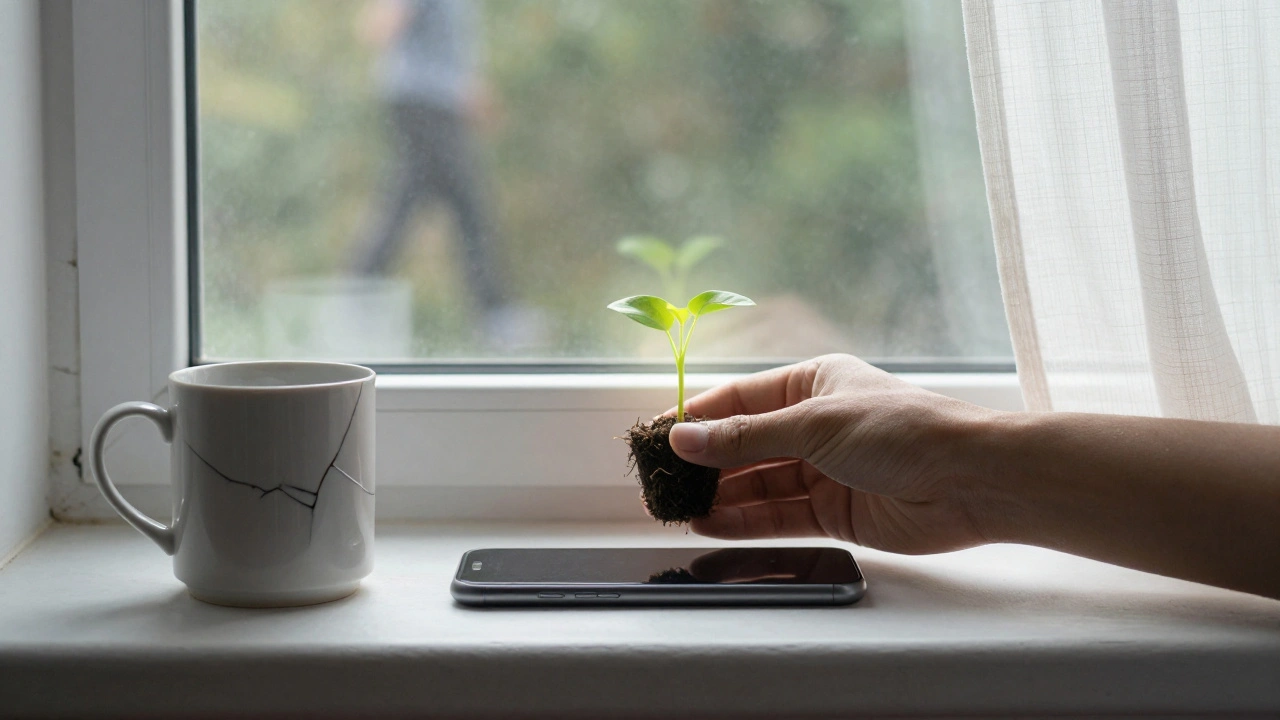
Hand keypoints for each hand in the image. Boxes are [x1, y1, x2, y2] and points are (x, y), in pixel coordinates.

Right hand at [668, 354, 1000, 554]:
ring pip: (758, 485)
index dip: (697, 417)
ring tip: (677, 507)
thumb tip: (684, 437)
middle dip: (705, 463)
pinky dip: (745, 522)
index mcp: (812, 383)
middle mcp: (816, 426)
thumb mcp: (813, 424)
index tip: (656, 434)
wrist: (971, 480)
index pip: (740, 399)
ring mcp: (825, 471)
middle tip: (660, 480)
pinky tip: (710, 525)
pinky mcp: (836, 512)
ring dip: (720, 496)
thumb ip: (744, 437)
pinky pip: (779, 516)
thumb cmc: (903, 430)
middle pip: (745, 445)